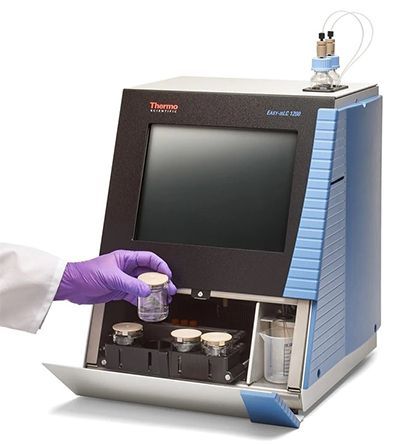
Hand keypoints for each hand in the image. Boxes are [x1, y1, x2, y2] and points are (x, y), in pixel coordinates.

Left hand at [54, 250, 176, 304]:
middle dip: (160, 281)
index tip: (167, 275)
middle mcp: (126, 268)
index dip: (160, 266)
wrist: (71, 286)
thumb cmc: (85, 273)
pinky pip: (135, 295)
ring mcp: (123, 280)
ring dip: (153, 292)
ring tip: (163, 298)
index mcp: (125, 258)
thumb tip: (145, 290)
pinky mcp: (118, 291)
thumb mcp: (111, 277)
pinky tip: (148, 304)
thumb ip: (130, 284)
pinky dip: (142, 300)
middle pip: (149, 273)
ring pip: (143, 285)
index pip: (149, 258)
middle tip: (169, 289)